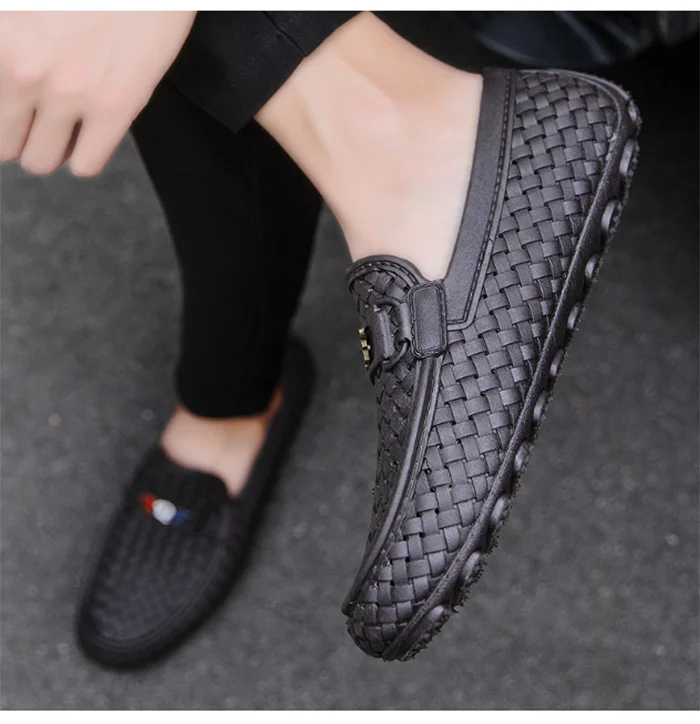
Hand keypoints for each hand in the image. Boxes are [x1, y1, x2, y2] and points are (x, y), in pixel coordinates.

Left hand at [0, 11, 194, 175]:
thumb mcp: (19, 5)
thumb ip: (9, 42)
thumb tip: (14, 78)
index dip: (4, 112)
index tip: (21, 107)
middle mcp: (21, 69)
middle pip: (5, 144)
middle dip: (21, 136)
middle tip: (39, 120)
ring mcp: (68, 92)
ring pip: (41, 161)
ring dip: (53, 150)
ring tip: (68, 127)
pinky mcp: (114, 107)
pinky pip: (86, 165)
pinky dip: (87, 157)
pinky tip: (95, 133)